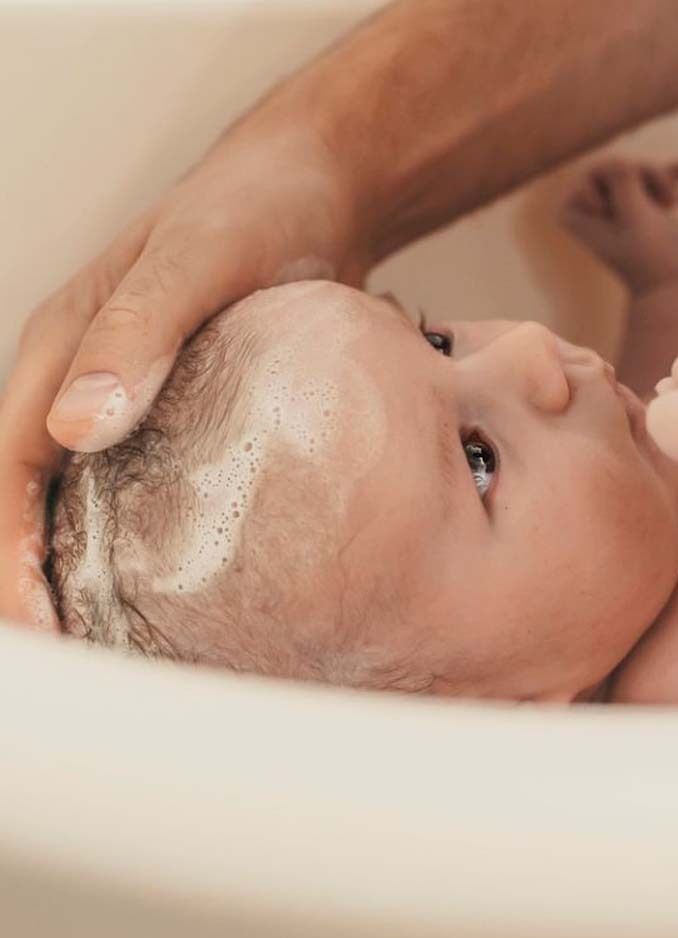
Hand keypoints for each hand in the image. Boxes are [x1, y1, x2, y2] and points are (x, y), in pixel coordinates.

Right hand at [0, 112, 370, 629]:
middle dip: (46, 587)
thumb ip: (137, 334)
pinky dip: (155, 548)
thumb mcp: (198, 260)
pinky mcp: (187, 415)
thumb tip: (71, 427)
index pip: (9, 472)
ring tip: (139, 656)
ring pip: (93, 507)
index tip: (41, 635)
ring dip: (99, 579)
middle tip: (96, 673)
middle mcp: (85, 385)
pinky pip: (153, 493)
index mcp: (61, 351)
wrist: (313, 190)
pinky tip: (193, 595)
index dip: (11, 556)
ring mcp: (136, 403)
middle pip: (39, 503)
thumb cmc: (252, 210)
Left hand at [558, 156, 677, 294]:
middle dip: (642, 175)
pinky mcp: (644, 202)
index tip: (621, 214)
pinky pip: (659, 177)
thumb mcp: (633, 218)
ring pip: (638, 168)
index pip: (591, 173)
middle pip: (616, 165)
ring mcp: (618, 202)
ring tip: (676, 203)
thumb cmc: (649, 260)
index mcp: (572, 213)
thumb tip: (618, 158)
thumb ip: (622, 182)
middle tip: (662, 199)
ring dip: (661, 179)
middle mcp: (590, 206)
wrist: (673, 285)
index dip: (614, 186)